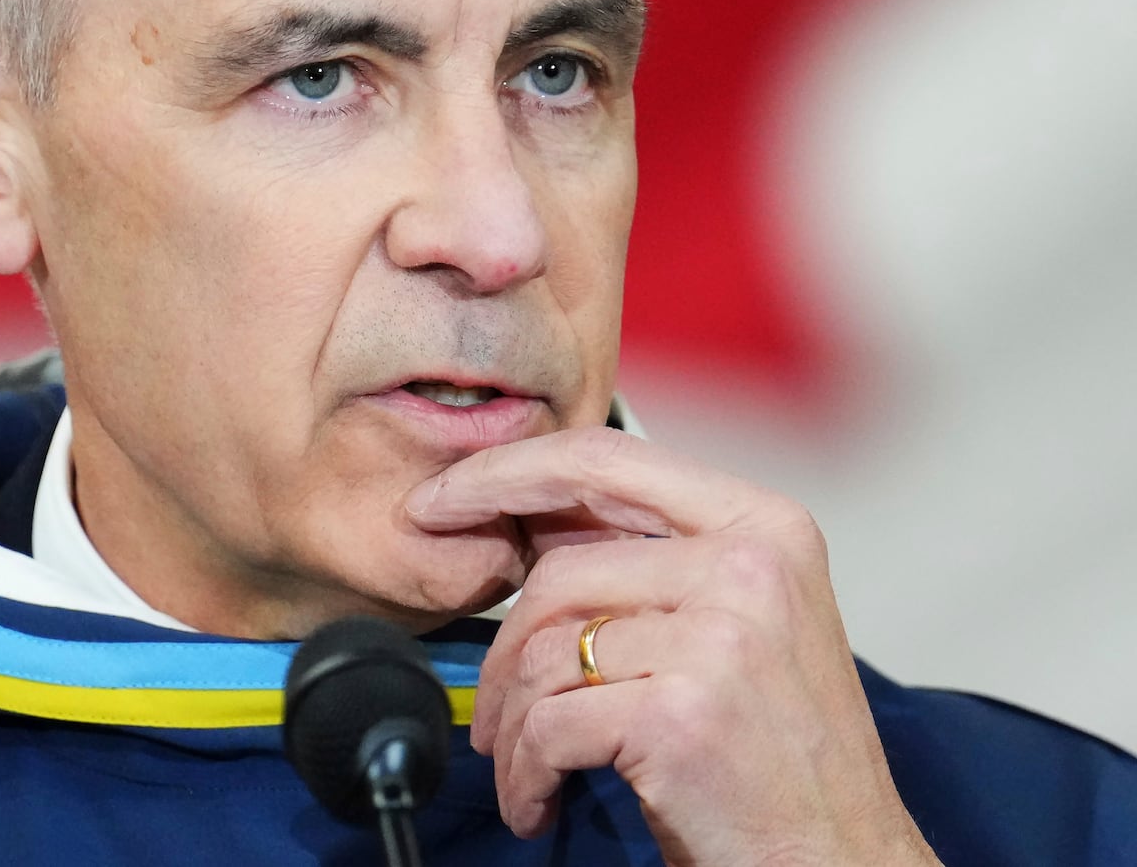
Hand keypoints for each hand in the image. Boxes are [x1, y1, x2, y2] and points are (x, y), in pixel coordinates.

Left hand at [405, 426, 938, 866]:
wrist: (843, 862)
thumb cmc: (780, 752)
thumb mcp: (737, 621)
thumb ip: (649, 558)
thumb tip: (527, 516)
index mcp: (763, 524)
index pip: (603, 457)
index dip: (503, 473)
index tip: (438, 499)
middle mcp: (749, 565)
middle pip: (557, 569)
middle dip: (498, 641)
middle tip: (487, 698)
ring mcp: (720, 637)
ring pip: (544, 650)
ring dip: (510, 719)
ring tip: (521, 762)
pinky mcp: (682, 714)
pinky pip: (549, 723)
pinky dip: (525, 771)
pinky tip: (541, 798)